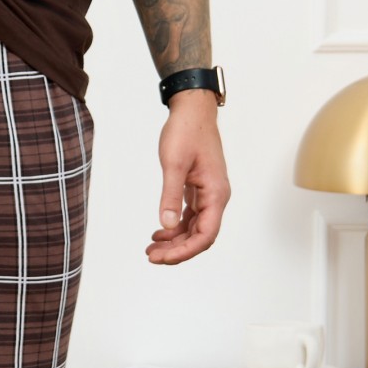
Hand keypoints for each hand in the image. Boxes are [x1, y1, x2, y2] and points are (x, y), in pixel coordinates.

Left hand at [147, 93, 229, 264]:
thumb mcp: (174, 164)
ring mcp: (208, 194)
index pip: (205, 235)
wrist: (192, 110)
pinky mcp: (199, 189)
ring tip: (151, 247)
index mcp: (216, 194)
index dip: (184, 251)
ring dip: (175, 241)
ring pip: (195, 228)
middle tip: (151, 256)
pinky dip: (176, 226)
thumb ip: (170, 196)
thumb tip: (166, 224)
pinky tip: (160, 231)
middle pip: (200, 236)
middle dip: (177, 250)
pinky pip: (190, 216)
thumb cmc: (187, 131)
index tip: (162, 257)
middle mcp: (216, 197)